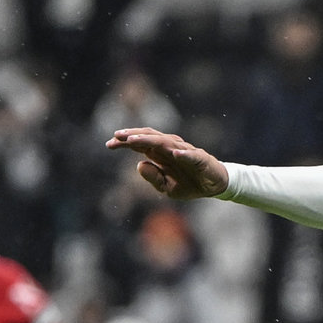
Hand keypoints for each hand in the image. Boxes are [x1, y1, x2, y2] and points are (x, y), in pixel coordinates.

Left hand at [104, 128, 229, 199]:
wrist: (214, 186)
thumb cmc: (189, 183)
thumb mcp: (167, 187)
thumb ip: (153, 178)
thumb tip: (139, 166)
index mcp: (160, 154)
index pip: (139, 144)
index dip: (124, 142)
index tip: (109, 144)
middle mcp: (170, 148)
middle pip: (149, 137)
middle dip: (132, 135)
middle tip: (116, 136)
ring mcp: (185, 151)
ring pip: (165, 142)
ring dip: (149, 140)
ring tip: (134, 141)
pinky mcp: (200, 158)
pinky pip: (190, 155)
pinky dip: (183, 154)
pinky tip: (173, 153)